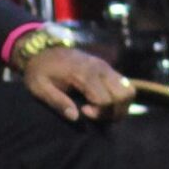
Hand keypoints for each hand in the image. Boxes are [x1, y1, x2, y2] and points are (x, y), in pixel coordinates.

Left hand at [18, 46, 132, 122]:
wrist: (42, 50)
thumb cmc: (40, 71)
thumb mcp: (40, 88)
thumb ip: (58, 102)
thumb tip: (75, 118)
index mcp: (84, 73)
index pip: (106, 100)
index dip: (98, 113)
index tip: (83, 112)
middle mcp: (101, 69)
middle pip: (124, 95)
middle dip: (114, 112)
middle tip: (96, 116)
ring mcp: (106, 67)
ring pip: (129, 90)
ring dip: (120, 106)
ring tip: (102, 112)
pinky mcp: (107, 68)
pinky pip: (124, 85)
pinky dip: (120, 98)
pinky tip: (103, 103)